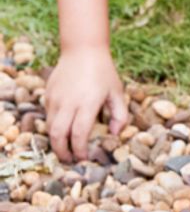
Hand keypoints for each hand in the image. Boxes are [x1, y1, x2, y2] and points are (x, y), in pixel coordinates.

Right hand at [45, 47, 127, 162]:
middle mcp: (68, 102)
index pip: (78, 133)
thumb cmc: (104, 73)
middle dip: (62, 151)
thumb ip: (120, 115)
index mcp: (87, 103)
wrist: (83, 50)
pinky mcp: (47, 95)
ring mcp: (55, 98)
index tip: (84, 158)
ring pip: (50, 127)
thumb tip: (115, 135)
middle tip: (69, 161)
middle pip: (58, 135)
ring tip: (66, 149)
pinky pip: (48, 116)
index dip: (79, 150)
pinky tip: (63, 130)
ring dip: (56, 141)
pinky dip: (54, 126)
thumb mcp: (117, 92)